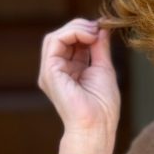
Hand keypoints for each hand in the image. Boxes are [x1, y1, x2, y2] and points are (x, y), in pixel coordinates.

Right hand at [38, 18, 119, 153]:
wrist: (96, 126)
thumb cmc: (102, 106)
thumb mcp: (104, 69)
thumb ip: (100, 47)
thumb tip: (102, 27)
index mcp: (69, 71)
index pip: (72, 42)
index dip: (87, 30)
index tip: (104, 27)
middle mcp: (57, 70)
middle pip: (62, 37)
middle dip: (81, 27)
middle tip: (99, 27)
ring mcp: (50, 71)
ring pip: (56, 36)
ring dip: (76, 28)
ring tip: (94, 32)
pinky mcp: (49, 71)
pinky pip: (54, 41)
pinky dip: (72, 33)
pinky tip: (89, 36)